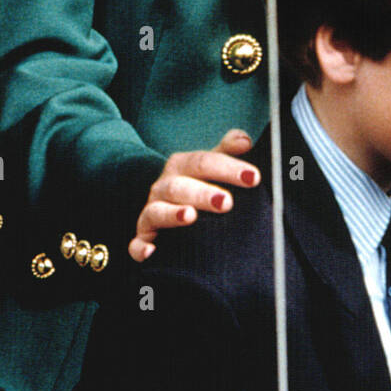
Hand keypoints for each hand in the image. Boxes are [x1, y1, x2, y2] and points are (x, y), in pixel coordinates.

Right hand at [128, 128, 259, 261]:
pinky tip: (152, 251)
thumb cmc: (197, 184)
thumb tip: (245, 140)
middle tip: (227, 202)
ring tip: (191, 216)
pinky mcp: (143, 237)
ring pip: (157, 211)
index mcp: (181, 166)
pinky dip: (141, 247)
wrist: (167, 205)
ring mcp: (151, 212)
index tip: (254, 177)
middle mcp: (163, 186)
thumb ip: (227, 151)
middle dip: (203, 194)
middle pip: (180, 187)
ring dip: (173, 214)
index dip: (228, 169)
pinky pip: (136, 243)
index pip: (204, 162)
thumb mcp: (211, 164)